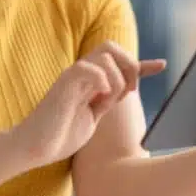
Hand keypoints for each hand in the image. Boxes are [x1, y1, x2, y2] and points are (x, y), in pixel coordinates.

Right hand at [14, 41, 165, 167]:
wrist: (34, 148)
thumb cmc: (60, 136)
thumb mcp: (93, 117)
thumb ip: (107, 101)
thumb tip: (125, 89)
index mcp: (90, 81)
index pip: (118, 63)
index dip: (142, 64)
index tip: (162, 65)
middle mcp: (82, 74)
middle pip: (111, 47)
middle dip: (129, 64)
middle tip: (128, 92)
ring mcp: (72, 77)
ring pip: (104, 54)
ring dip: (116, 76)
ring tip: (109, 99)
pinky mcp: (63, 85)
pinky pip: (86, 68)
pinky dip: (101, 78)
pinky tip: (101, 95)